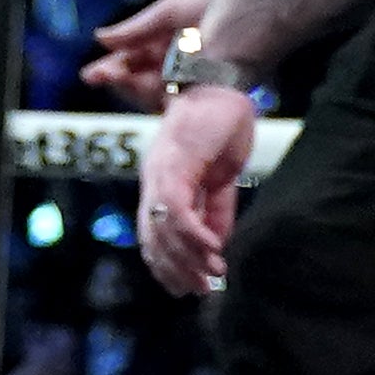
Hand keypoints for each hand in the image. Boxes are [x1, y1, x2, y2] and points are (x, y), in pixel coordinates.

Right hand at [80, 0, 218, 110]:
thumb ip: (137, 28)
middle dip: (118, 81)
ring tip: (120, 77)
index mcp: (162, 50)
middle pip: (137, 85)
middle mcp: (173, 71)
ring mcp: (190, 84)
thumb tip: (100, 38)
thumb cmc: (216, 5)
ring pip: (155, 97)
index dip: (109, 70)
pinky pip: (180, 104)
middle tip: (103, 75)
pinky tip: (153, 89)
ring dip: (135, 89)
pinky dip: (164, 98)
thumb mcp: (170, 12)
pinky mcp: (207, 95)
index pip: (128, 66)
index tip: (92, 74)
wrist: (255, 9)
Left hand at [138, 89, 257, 293]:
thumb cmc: (222, 123)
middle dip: (175, 270)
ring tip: (210, 277)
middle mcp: (153, 182)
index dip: (167, 263)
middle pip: (154, 238)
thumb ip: (216, 209)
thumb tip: (215, 244)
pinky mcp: (175, 167)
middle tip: (198, 291)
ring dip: (186, 258)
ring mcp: (160, 175)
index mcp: (162, 184)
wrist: (222, 83)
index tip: (187, 286)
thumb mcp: (222, 175)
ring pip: (163, 229)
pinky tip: (213, 250)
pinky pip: (179, 210)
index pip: (155, 233)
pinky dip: (194, 234)